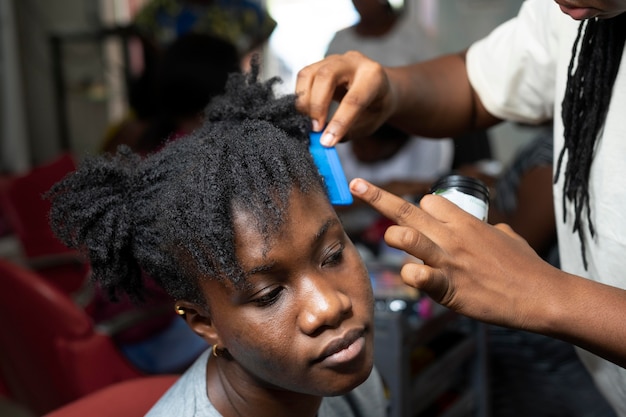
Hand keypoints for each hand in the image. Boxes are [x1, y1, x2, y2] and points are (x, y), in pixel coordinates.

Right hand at [295, 51, 394, 145]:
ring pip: (309, 74)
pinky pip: (304, 76)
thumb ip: (347, 132)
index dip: (339, 121)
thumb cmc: (376, 106)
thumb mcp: (369, 123)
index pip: (353, 99)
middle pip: (326, 76)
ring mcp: (335, 59)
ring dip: (303, 101)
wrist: (380, 87)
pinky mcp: (321, 63)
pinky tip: (304, 111)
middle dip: (316, 105)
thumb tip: (323, 141)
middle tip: (314, 129)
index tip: (327, 141)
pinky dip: (300, 95)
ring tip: (306, 121)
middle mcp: (354, 62)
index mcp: (373, 77)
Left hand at [349, 178, 556, 329]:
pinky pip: (421, 276)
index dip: (419, 208)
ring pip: (408, 236)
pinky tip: (413, 277)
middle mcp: (452, 236)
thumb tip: (492, 229)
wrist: (541, 294)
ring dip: (394, 235)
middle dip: (378, 196)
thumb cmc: (526, 266)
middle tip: (356, 184)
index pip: (428, 202)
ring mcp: (449, 260)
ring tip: (392, 236)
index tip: (418, 218)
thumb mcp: (509, 237)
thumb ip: (491, 229)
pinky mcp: (450, 288)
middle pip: (408, 209)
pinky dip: (411, 276)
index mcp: (465, 221)